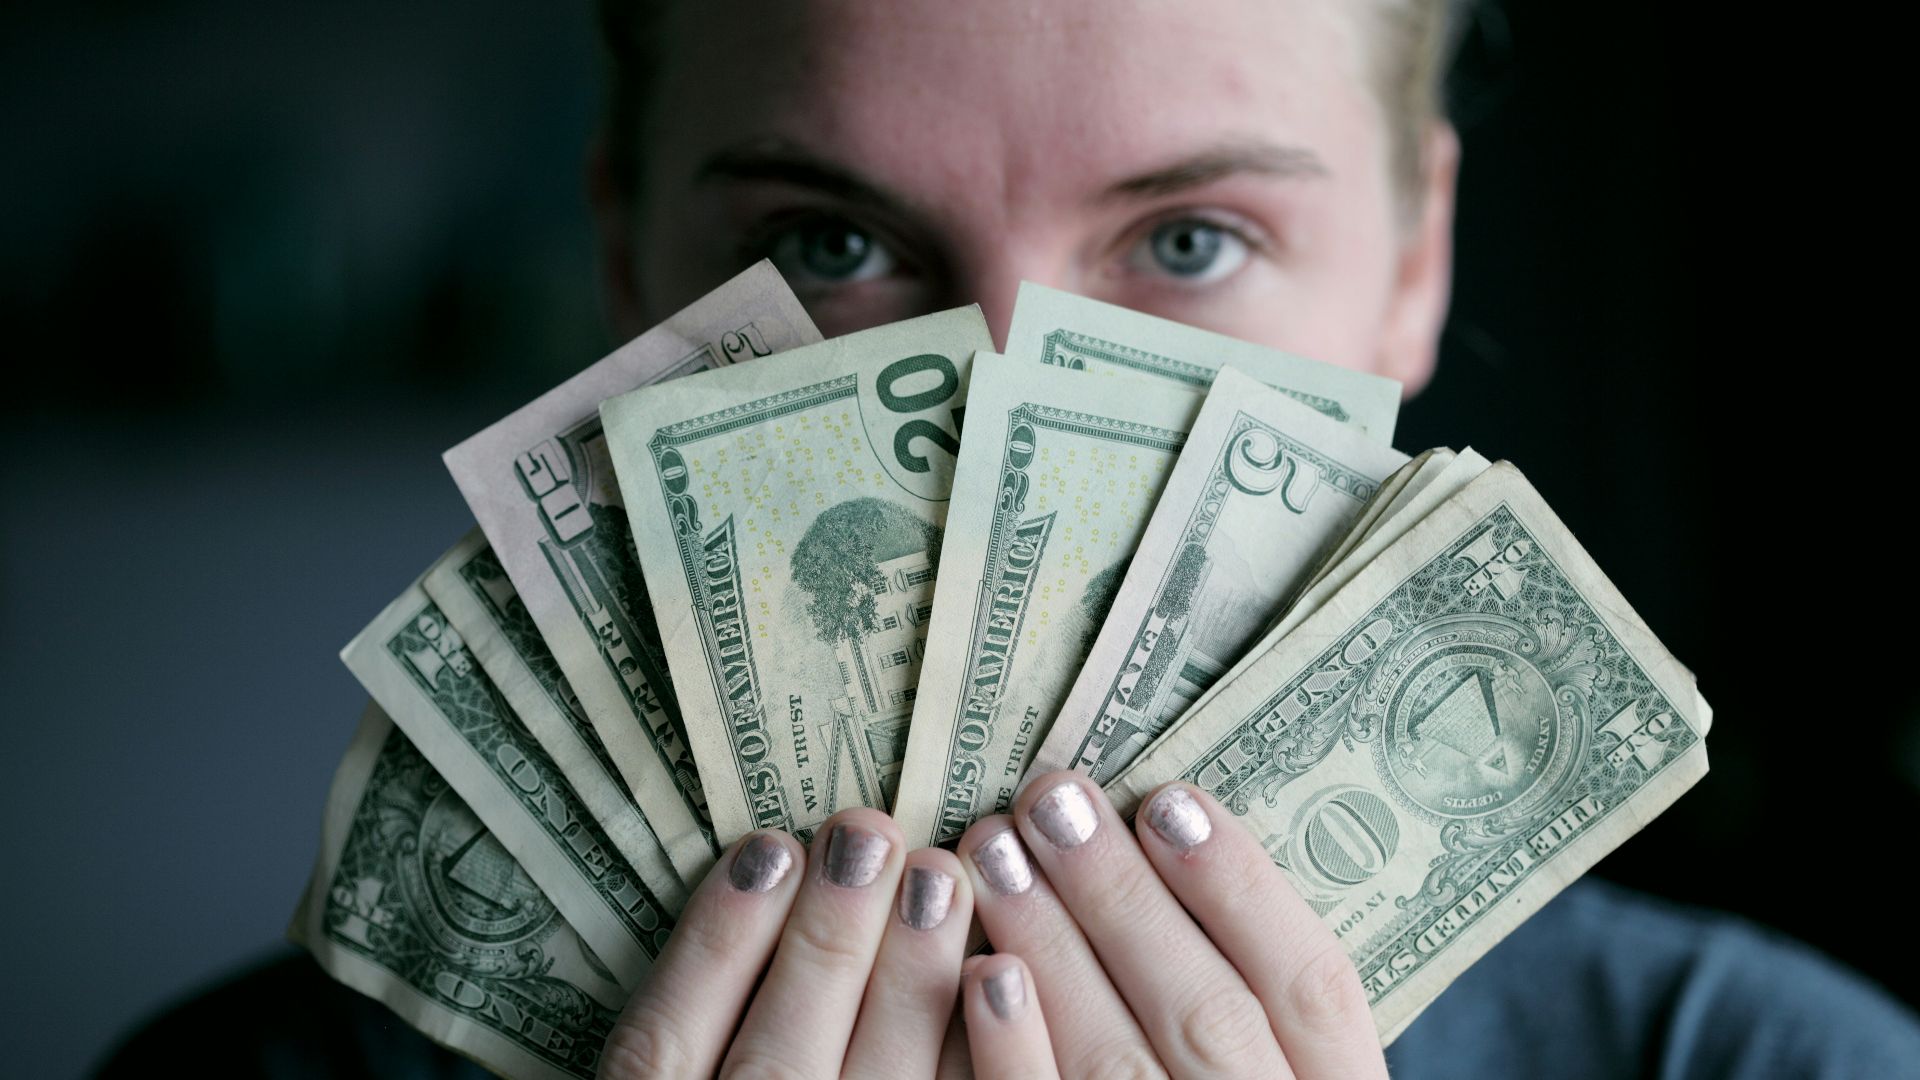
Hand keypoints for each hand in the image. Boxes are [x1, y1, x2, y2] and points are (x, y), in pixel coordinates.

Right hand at [597, 808, 981, 1078]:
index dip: (718, 940)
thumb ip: (699, 1008)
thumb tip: (776, 865)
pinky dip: (973, 1059)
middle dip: (825, 941)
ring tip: (936, 876)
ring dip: (905, 985)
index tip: (769, 846)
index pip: (665, 1049)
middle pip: (777, 1064)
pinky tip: (997, 979)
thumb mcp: (678, 1076)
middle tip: (869, 836)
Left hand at [955, 772, 1387, 1078]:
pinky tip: (984, 976)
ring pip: (1121, 1067)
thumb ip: (1245, 993)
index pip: (1314, 987)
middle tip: (1052, 799)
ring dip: (1055, 948)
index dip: (1243, 888)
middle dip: (1124, 898)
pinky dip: (1016, 1056)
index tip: (1170, 799)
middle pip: (1208, 1016)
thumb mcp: (1276, 1070)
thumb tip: (1161, 834)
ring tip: (995, 851)